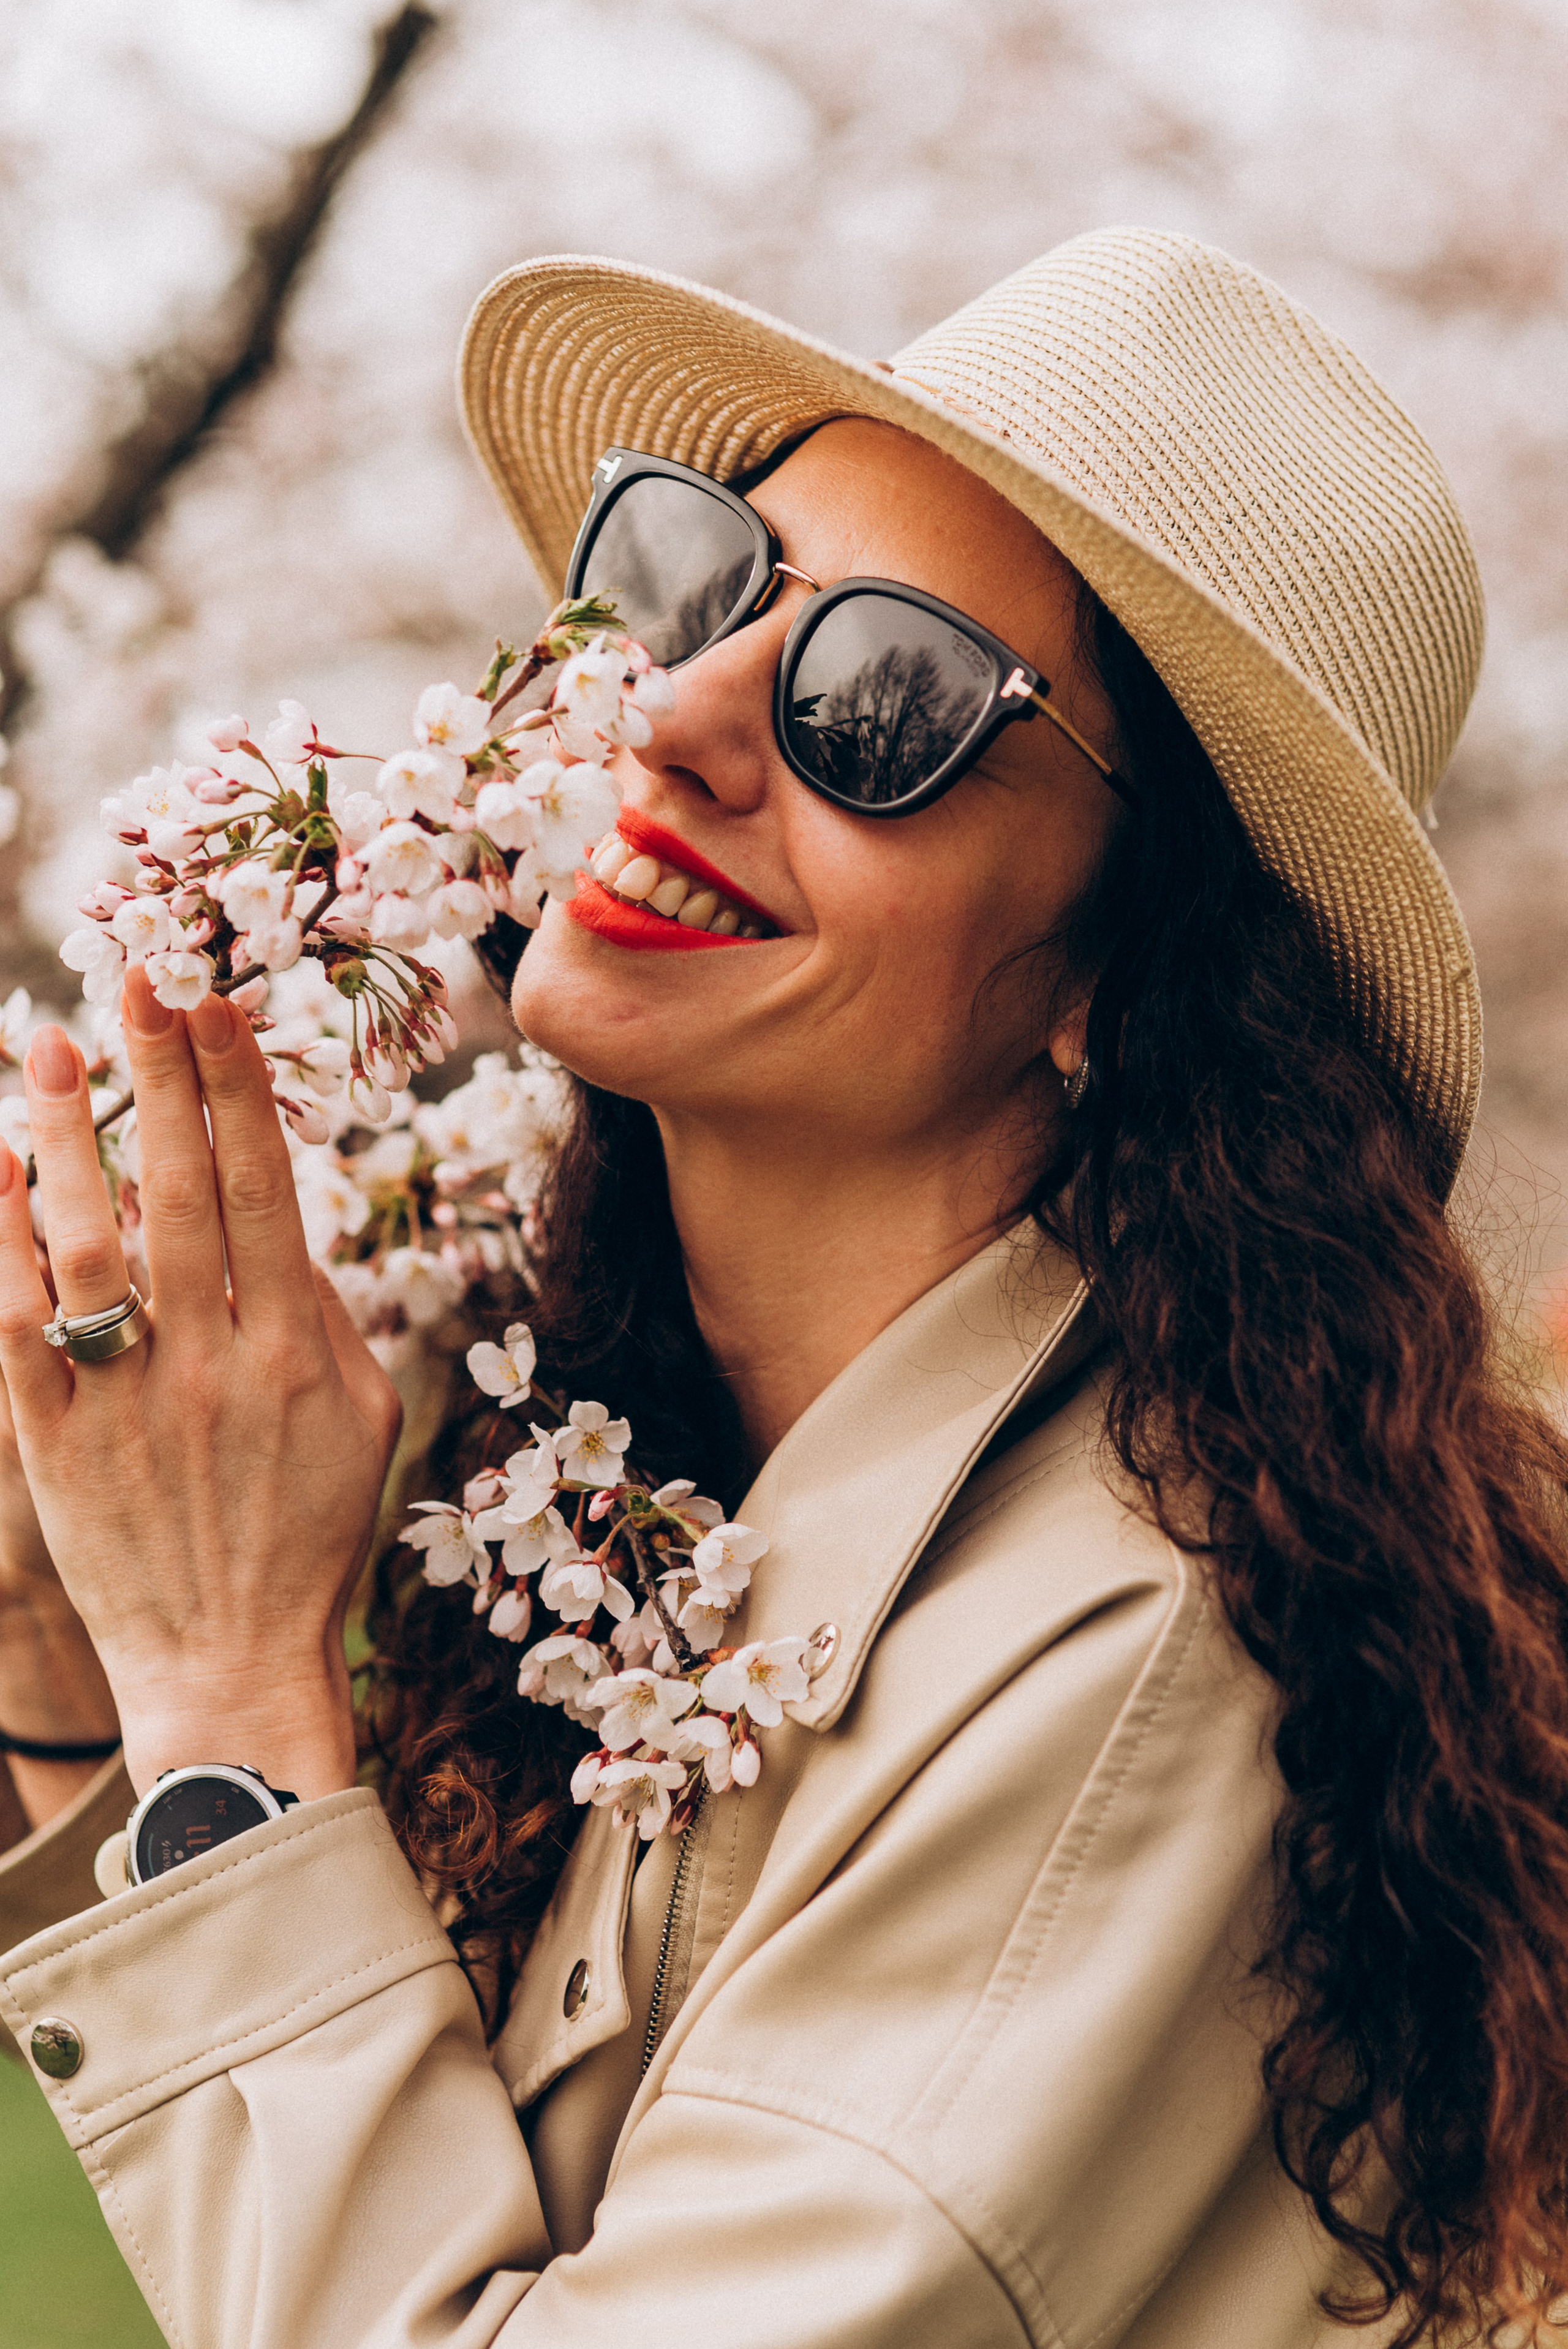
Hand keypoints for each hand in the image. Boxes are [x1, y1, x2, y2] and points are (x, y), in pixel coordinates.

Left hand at [0, 970, 401, 1800]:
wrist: (230, 1667)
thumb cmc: (312, 1541)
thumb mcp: (366, 1425)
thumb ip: (331, 1320)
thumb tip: (287, 1231)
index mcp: (295, 1353)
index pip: (268, 1191)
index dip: (242, 1093)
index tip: (223, 1009)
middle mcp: (211, 1363)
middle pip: (185, 1193)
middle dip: (166, 1079)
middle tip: (145, 984)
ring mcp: (128, 1401)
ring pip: (92, 1245)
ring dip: (75, 1138)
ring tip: (55, 1047)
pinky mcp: (57, 1442)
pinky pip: (18, 1326)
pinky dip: (1, 1243)